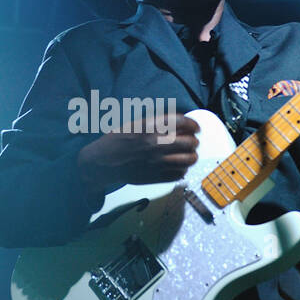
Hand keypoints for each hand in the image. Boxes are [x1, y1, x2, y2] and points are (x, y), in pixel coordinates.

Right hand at [77, 112, 199, 192]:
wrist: (103, 162)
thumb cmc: (118, 140)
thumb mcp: (136, 124)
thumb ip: (157, 123)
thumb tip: (180, 123)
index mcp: (152, 127)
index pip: (184, 123)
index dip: (193, 125)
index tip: (195, 128)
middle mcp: (157, 144)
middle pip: (190, 142)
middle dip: (194, 141)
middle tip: (192, 142)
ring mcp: (158, 162)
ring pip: (189, 160)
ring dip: (191, 156)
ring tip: (188, 155)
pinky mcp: (156, 177)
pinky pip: (180, 174)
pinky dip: (182, 170)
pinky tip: (177, 167)